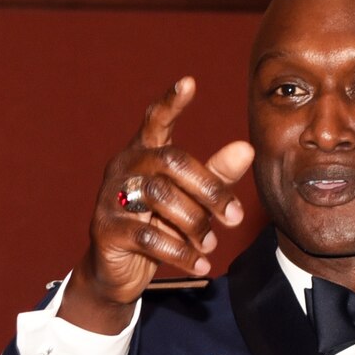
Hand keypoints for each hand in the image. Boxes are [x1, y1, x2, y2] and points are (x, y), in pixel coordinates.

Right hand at [60, 77, 252, 334]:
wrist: (117, 271)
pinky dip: (181, 253)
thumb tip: (247, 148)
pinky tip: (199, 264)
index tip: (189, 82)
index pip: (156, 121)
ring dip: (194, 224)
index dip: (171, 103)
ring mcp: (111, 198)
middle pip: (172, 162)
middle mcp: (124, 169)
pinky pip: (150, 236)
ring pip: (161, 198)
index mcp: (144, 154)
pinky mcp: (106, 230)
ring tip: (209, 244)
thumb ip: (216, 175)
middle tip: (233, 218)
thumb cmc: (158, 227)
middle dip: (210, 190)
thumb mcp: (190, 201)